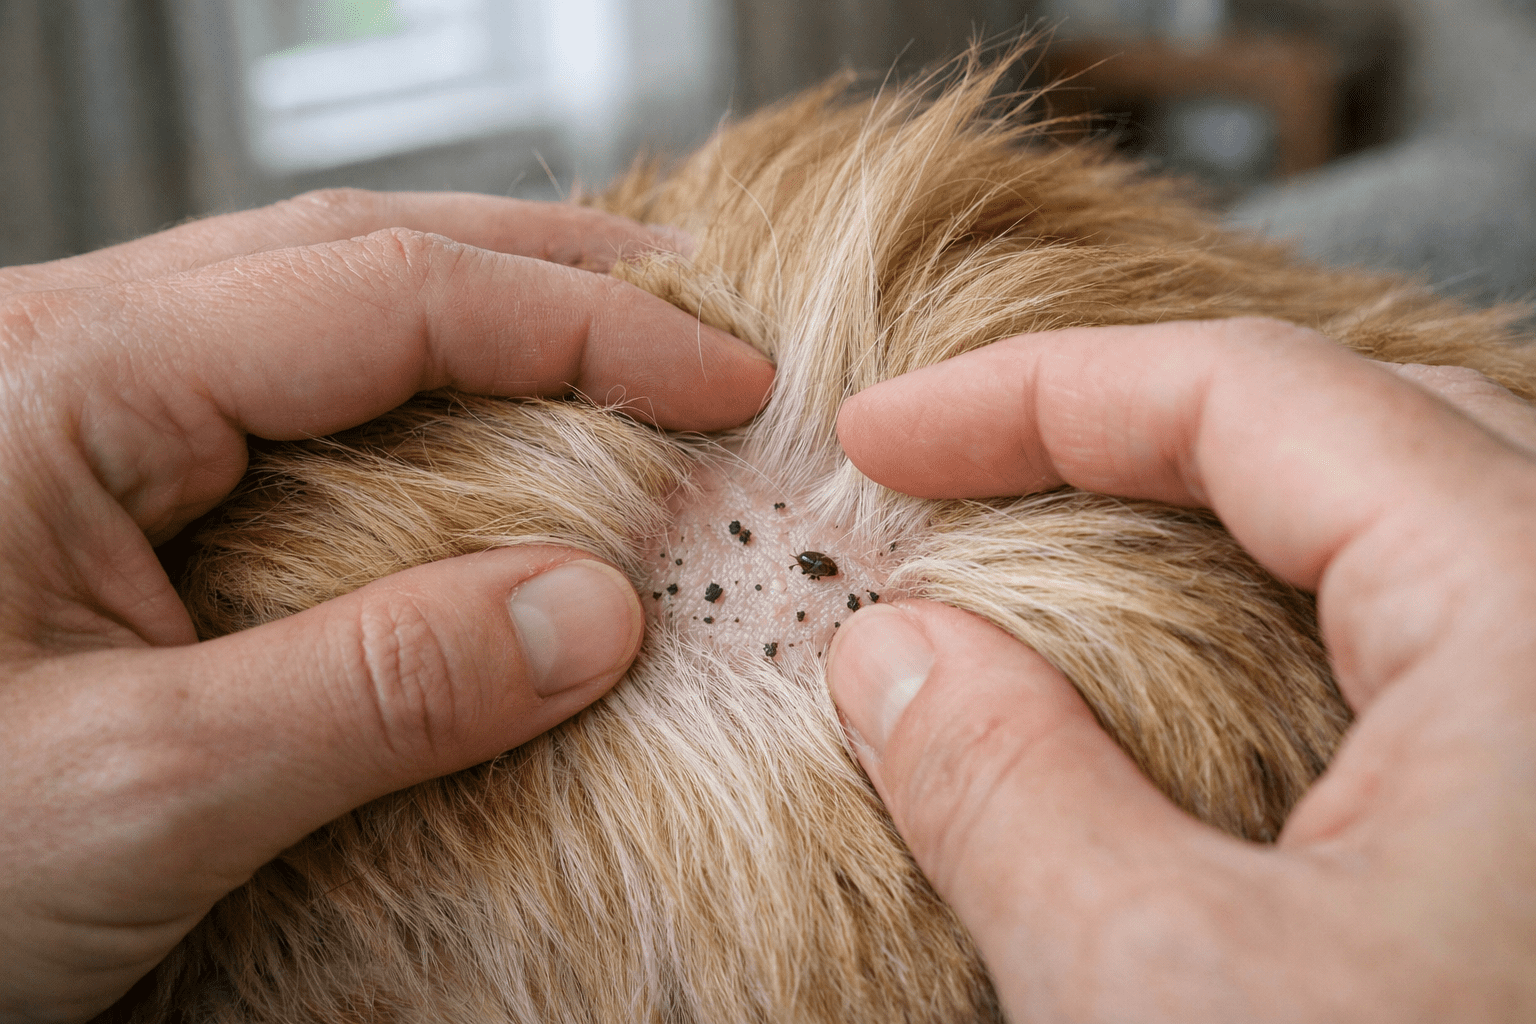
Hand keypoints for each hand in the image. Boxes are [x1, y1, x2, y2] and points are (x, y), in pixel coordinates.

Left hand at [0, 189, 772, 1022]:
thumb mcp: (134, 796)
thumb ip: (375, 692)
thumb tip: (596, 613)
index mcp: (56, 381)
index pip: (386, 298)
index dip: (581, 327)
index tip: (724, 379)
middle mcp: (60, 351)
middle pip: (359, 253)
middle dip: (551, 279)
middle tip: (700, 323)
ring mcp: (65, 402)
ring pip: (318, 305)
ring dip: (486, 319)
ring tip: (621, 352)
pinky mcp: (81, 477)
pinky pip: (280, 392)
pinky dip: (412, 396)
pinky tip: (476, 431)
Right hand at [830, 318, 1535, 1020]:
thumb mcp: (1173, 1006)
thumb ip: (1006, 793)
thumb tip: (890, 654)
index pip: (1246, 396)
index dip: (1034, 393)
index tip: (882, 434)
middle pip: (1339, 421)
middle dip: (1120, 427)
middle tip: (955, 474)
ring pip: (1407, 513)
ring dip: (1211, 509)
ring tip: (1058, 541)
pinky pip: (1445, 627)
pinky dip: (1293, 608)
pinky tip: (1206, 671)